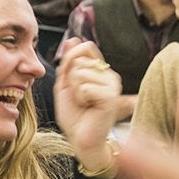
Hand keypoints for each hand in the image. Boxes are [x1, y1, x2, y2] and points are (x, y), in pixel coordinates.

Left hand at [54, 41, 120, 159]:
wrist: (81, 139)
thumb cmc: (74, 114)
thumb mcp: (66, 84)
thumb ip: (69, 62)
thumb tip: (73, 39)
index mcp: (101, 70)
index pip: (85, 48)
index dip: (71, 63)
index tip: (74, 85)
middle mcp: (110, 74)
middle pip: (78, 61)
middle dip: (70, 81)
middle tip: (79, 99)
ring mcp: (112, 84)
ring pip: (79, 73)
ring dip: (74, 91)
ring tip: (84, 104)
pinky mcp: (111, 95)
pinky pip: (84, 87)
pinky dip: (80, 99)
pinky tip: (89, 108)